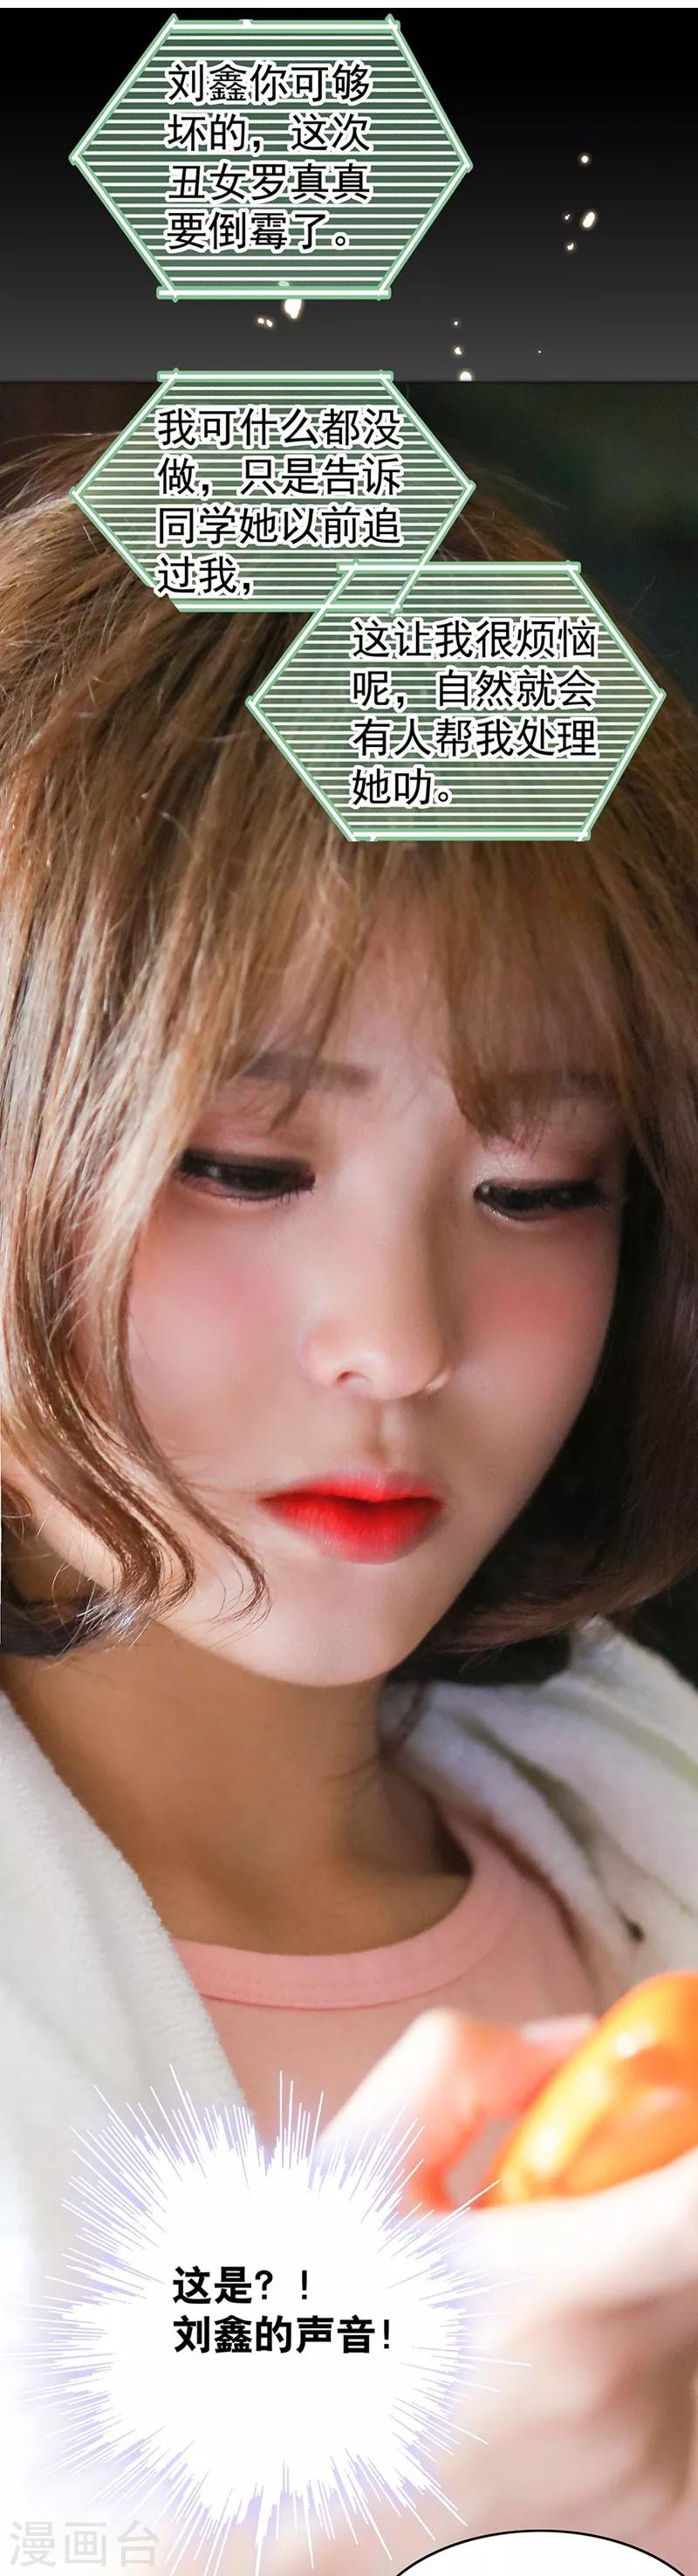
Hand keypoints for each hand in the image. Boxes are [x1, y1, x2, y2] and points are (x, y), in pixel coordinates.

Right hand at [259, 2009, 697, 2575]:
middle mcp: (613, 2384)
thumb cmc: (311, 2338)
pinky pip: (680, 2393)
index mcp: (546, 2291)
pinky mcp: (656, 2510)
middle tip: (562, 2212)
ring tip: (529, 2314)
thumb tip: (572, 2045)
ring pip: (685, 2312)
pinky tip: (543, 2378)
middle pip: (697, 2245)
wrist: (278, 2505)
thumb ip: (461, 2067)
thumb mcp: (354, 2170)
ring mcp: (643, 2458)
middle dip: (648, 2204)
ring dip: (638, 2286)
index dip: (697, 2145)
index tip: (681, 2120)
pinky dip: (634, 2364)